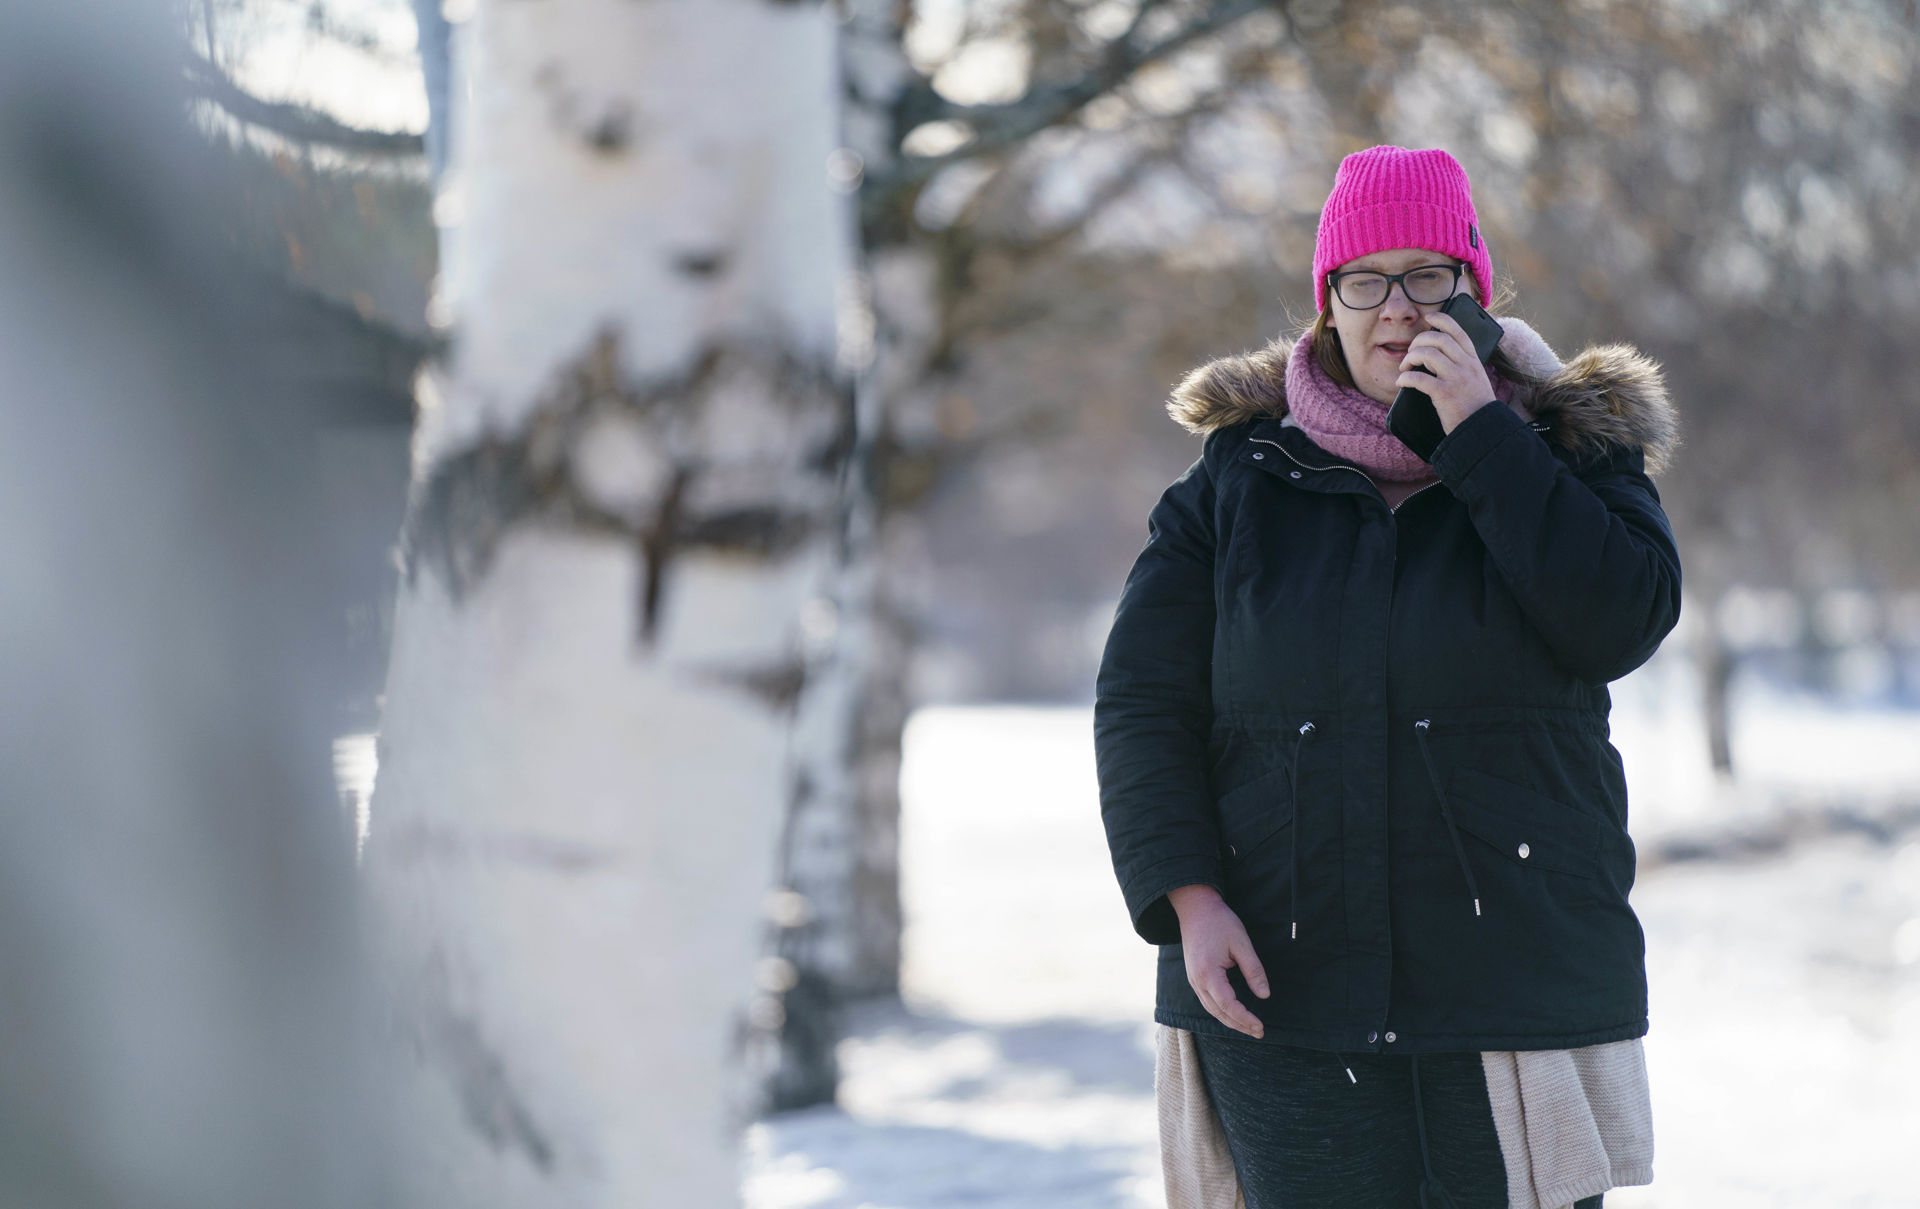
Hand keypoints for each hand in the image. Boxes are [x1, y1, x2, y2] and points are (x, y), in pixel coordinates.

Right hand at [1168, 884, 1268, 1037]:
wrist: (1195, 908)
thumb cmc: (1219, 922)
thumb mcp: (1241, 943)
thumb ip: (1253, 970)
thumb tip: (1264, 995)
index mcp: (1208, 973)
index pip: (1228, 1005)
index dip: (1244, 1019)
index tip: (1260, 1026)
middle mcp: (1197, 981)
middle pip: (1218, 1012)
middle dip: (1239, 1025)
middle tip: (1259, 1032)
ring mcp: (1193, 980)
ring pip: (1211, 1009)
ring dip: (1230, 1021)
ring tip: (1249, 1027)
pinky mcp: (1193, 977)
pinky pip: (1207, 1001)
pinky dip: (1221, 1011)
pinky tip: (1233, 1013)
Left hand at [1395, 310, 1497, 435]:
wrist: (1483, 428)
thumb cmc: (1474, 405)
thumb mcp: (1474, 378)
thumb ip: (1460, 364)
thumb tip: (1434, 353)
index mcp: (1473, 359)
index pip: (1457, 331)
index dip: (1442, 319)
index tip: (1429, 318)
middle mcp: (1466, 365)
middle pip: (1438, 338)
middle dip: (1418, 341)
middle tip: (1410, 353)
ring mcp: (1456, 378)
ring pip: (1427, 353)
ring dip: (1410, 358)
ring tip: (1404, 368)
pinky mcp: (1445, 394)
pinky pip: (1419, 379)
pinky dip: (1405, 378)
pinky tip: (1401, 382)